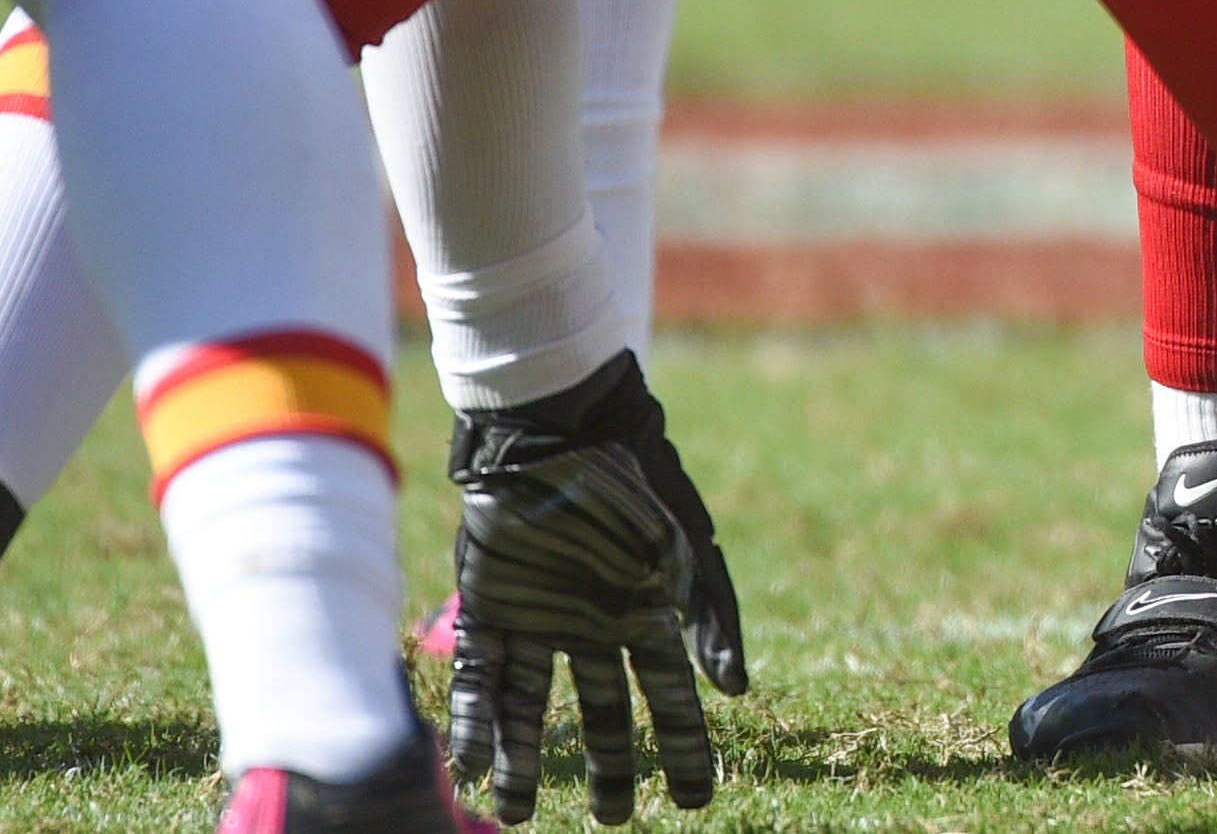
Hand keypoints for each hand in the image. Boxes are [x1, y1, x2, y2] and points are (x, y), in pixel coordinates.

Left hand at [445, 351, 743, 820]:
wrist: (557, 433)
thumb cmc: (632, 483)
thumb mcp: (684, 547)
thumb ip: (711, 614)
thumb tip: (733, 688)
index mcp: (645, 614)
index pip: (669, 697)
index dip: (684, 748)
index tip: (698, 798)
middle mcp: (593, 627)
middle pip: (601, 715)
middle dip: (610, 768)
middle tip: (615, 818)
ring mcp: (540, 621)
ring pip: (531, 709)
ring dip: (524, 762)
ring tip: (514, 815)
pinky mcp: (490, 610)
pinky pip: (479, 679)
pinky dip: (474, 724)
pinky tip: (472, 767)